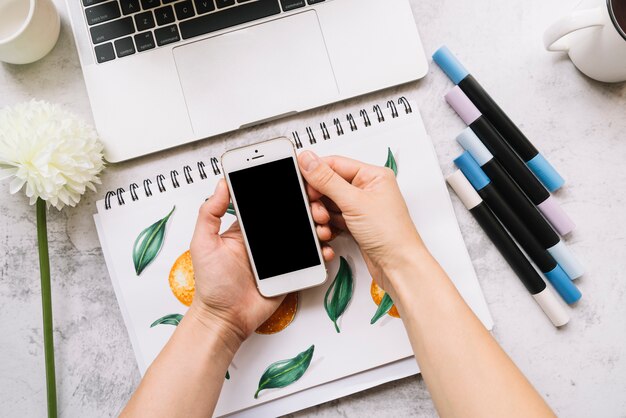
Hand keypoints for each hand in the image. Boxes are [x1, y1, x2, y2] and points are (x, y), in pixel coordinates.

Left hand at [188, 179, 332, 350]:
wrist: (225, 318)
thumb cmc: (212, 285)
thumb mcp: (203, 243)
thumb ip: (209, 213)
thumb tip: (220, 184)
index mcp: (246, 228)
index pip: (266, 201)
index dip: (282, 189)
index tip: (296, 180)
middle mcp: (264, 238)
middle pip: (292, 215)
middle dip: (307, 207)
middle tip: (315, 205)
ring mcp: (280, 254)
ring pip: (305, 234)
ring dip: (317, 226)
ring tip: (321, 225)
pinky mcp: (291, 271)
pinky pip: (310, 258)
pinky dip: (321, 252)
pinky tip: (324, 248)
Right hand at [297, 151, 426, 295]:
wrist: (398, 266)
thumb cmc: (391, 234)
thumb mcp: (354, 202)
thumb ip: (327, 180)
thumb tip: (308, 160)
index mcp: (373, 176)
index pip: (335, 164)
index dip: (316, 172)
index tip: (301, 180)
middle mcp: (367, 190)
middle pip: (329, 185)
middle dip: (319, 199)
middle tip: (317, 209)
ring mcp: (361, 208)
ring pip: (329, 204)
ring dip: (322, 215)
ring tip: (325, 223)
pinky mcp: (356, 225)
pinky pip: (333, 219)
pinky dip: (328, 226)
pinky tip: (329, 232)